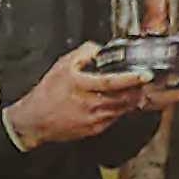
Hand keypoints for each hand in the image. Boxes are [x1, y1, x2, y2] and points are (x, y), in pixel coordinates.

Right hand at [5, 42, 150, 145]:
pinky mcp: (94, 129)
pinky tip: (119, 102)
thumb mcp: (62, 65)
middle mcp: (88, 104)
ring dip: (131, 100)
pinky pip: (114, 118)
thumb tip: (100, 50)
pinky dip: (121, 109)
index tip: (144, 74)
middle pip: (122, 98)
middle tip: (144, 81)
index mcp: (80, 85)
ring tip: (134, 90)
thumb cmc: (48, 92)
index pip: (111, 81)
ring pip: (121, 109)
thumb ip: (84, 53)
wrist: (35, 120)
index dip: (130, 78)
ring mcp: (92, 119)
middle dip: (137, 89)